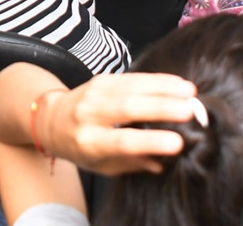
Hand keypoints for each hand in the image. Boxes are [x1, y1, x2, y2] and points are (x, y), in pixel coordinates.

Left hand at [39, 73, 196, 175]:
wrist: (51, 119)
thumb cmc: (82, 149)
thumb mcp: (102, 166)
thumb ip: (132, 163)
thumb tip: (164, 163)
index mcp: (89, 142)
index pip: (122, 142)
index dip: (150, 142)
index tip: (178, 144)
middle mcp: (90, 114)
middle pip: (128, 108)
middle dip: (161, 108)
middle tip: (191, 111)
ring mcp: (95, 93)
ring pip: (132, 87)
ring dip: (164, 88)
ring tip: (191, 93)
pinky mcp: (102, 78)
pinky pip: (132, 77)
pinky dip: (156, 79)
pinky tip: (178, 83)